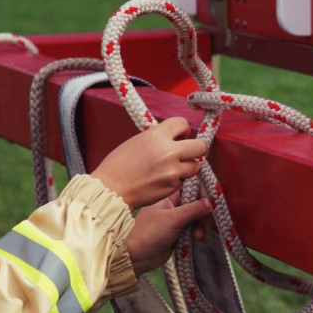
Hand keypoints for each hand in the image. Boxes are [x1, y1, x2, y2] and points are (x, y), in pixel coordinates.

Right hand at [92, 117, 206, 210]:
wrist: (111, 189)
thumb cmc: (118, 165)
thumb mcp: (137, 141)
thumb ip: (158, 137)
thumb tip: (175, 138)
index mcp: (157, 135)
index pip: (183, 123)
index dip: (182, 130)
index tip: (179, 136)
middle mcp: (169, 151)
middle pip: (201, 146)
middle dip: (195, 148)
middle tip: (186, 151)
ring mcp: (173, 170)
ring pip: (195, 165)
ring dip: (187, 166)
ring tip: (171, 168)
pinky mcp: (173, 186)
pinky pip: (183, 180)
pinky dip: (176, 180)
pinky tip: (162, 179)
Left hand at [126, 191, 212, 274]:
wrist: (135, 256)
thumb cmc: (148, 233)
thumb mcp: (173, 219)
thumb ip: (193, 209)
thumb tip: (211, 202)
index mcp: (169, 195)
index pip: (193, 187)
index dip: (204, 195)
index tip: (212, 205)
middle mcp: (174, 204)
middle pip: (199, 203)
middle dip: (204, 214)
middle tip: (204, 225)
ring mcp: (177, 218)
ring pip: (198, 217)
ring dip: (202, 226)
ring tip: (198, 236)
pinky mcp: (179, 232)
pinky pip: (195, 229)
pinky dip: (199, 234)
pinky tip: (200, 240)